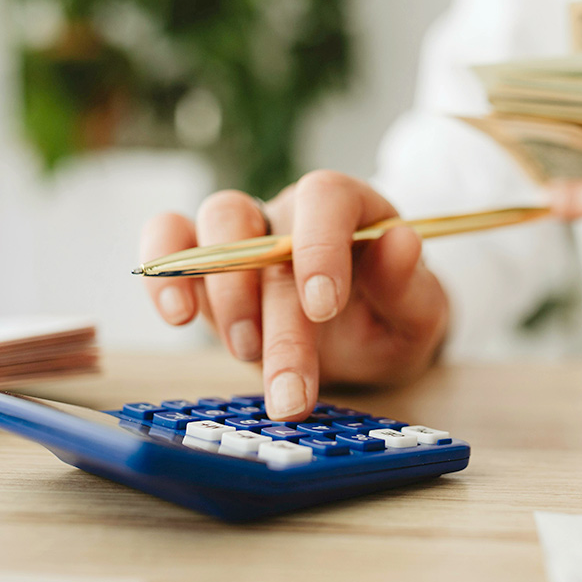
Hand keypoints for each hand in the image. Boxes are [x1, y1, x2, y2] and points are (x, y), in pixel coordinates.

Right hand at [140, 171, 449, 420]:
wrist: (365, 341)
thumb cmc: (391, 319)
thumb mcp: (418, 315)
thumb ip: (410, 285)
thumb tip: (401, 242)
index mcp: (350, 209)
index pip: (326, 197)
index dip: (319, 245)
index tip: (324, 307)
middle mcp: (291, 213)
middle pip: (263, 230)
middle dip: (272, 313)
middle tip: (290, 385)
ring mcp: (245, 236)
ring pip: (213, 224)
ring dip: (223, 293)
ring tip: (245, 352)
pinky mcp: (206, 269)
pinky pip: (169, 245)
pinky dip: (163, 272)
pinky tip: (179, 314)